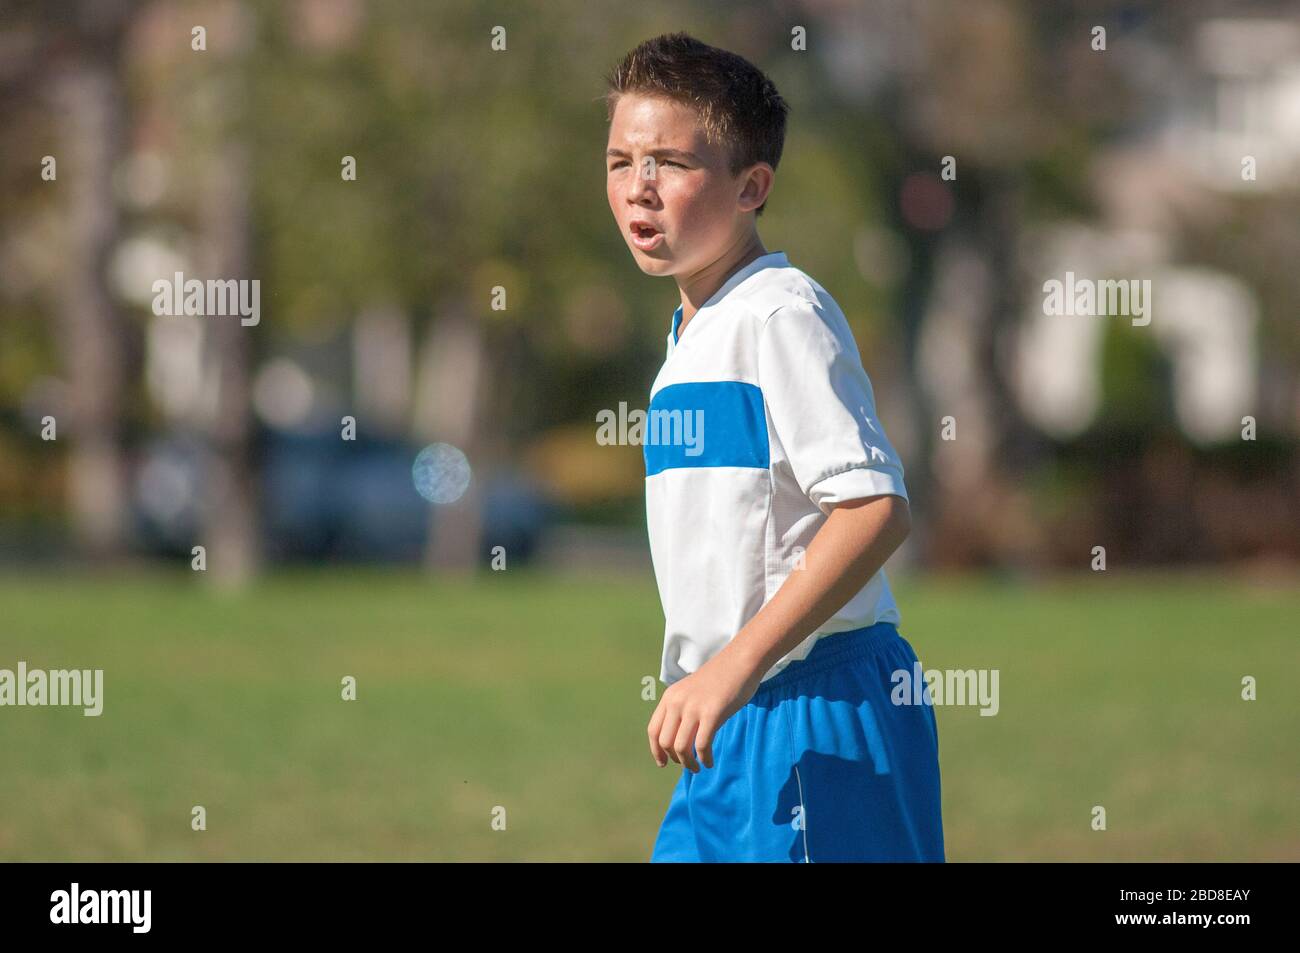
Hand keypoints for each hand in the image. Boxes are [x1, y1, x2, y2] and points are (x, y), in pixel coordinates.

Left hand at [647, 648, 762, 771]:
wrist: (740, 661)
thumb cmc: (720, 679)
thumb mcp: (691, 692)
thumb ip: (682, 710)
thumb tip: (678, 741)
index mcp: (670, 697)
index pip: (653, 730)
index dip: (656, 751)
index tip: (663, 763)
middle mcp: (677, 702)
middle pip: (665, 742)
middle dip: (675, 759)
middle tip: (687, 765)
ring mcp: (694, 708)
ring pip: (681, 747)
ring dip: (688, 763)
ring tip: (698, 767)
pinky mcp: (712, 713)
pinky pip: (702, 745)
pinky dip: (704, 759)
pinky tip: (710, 762)